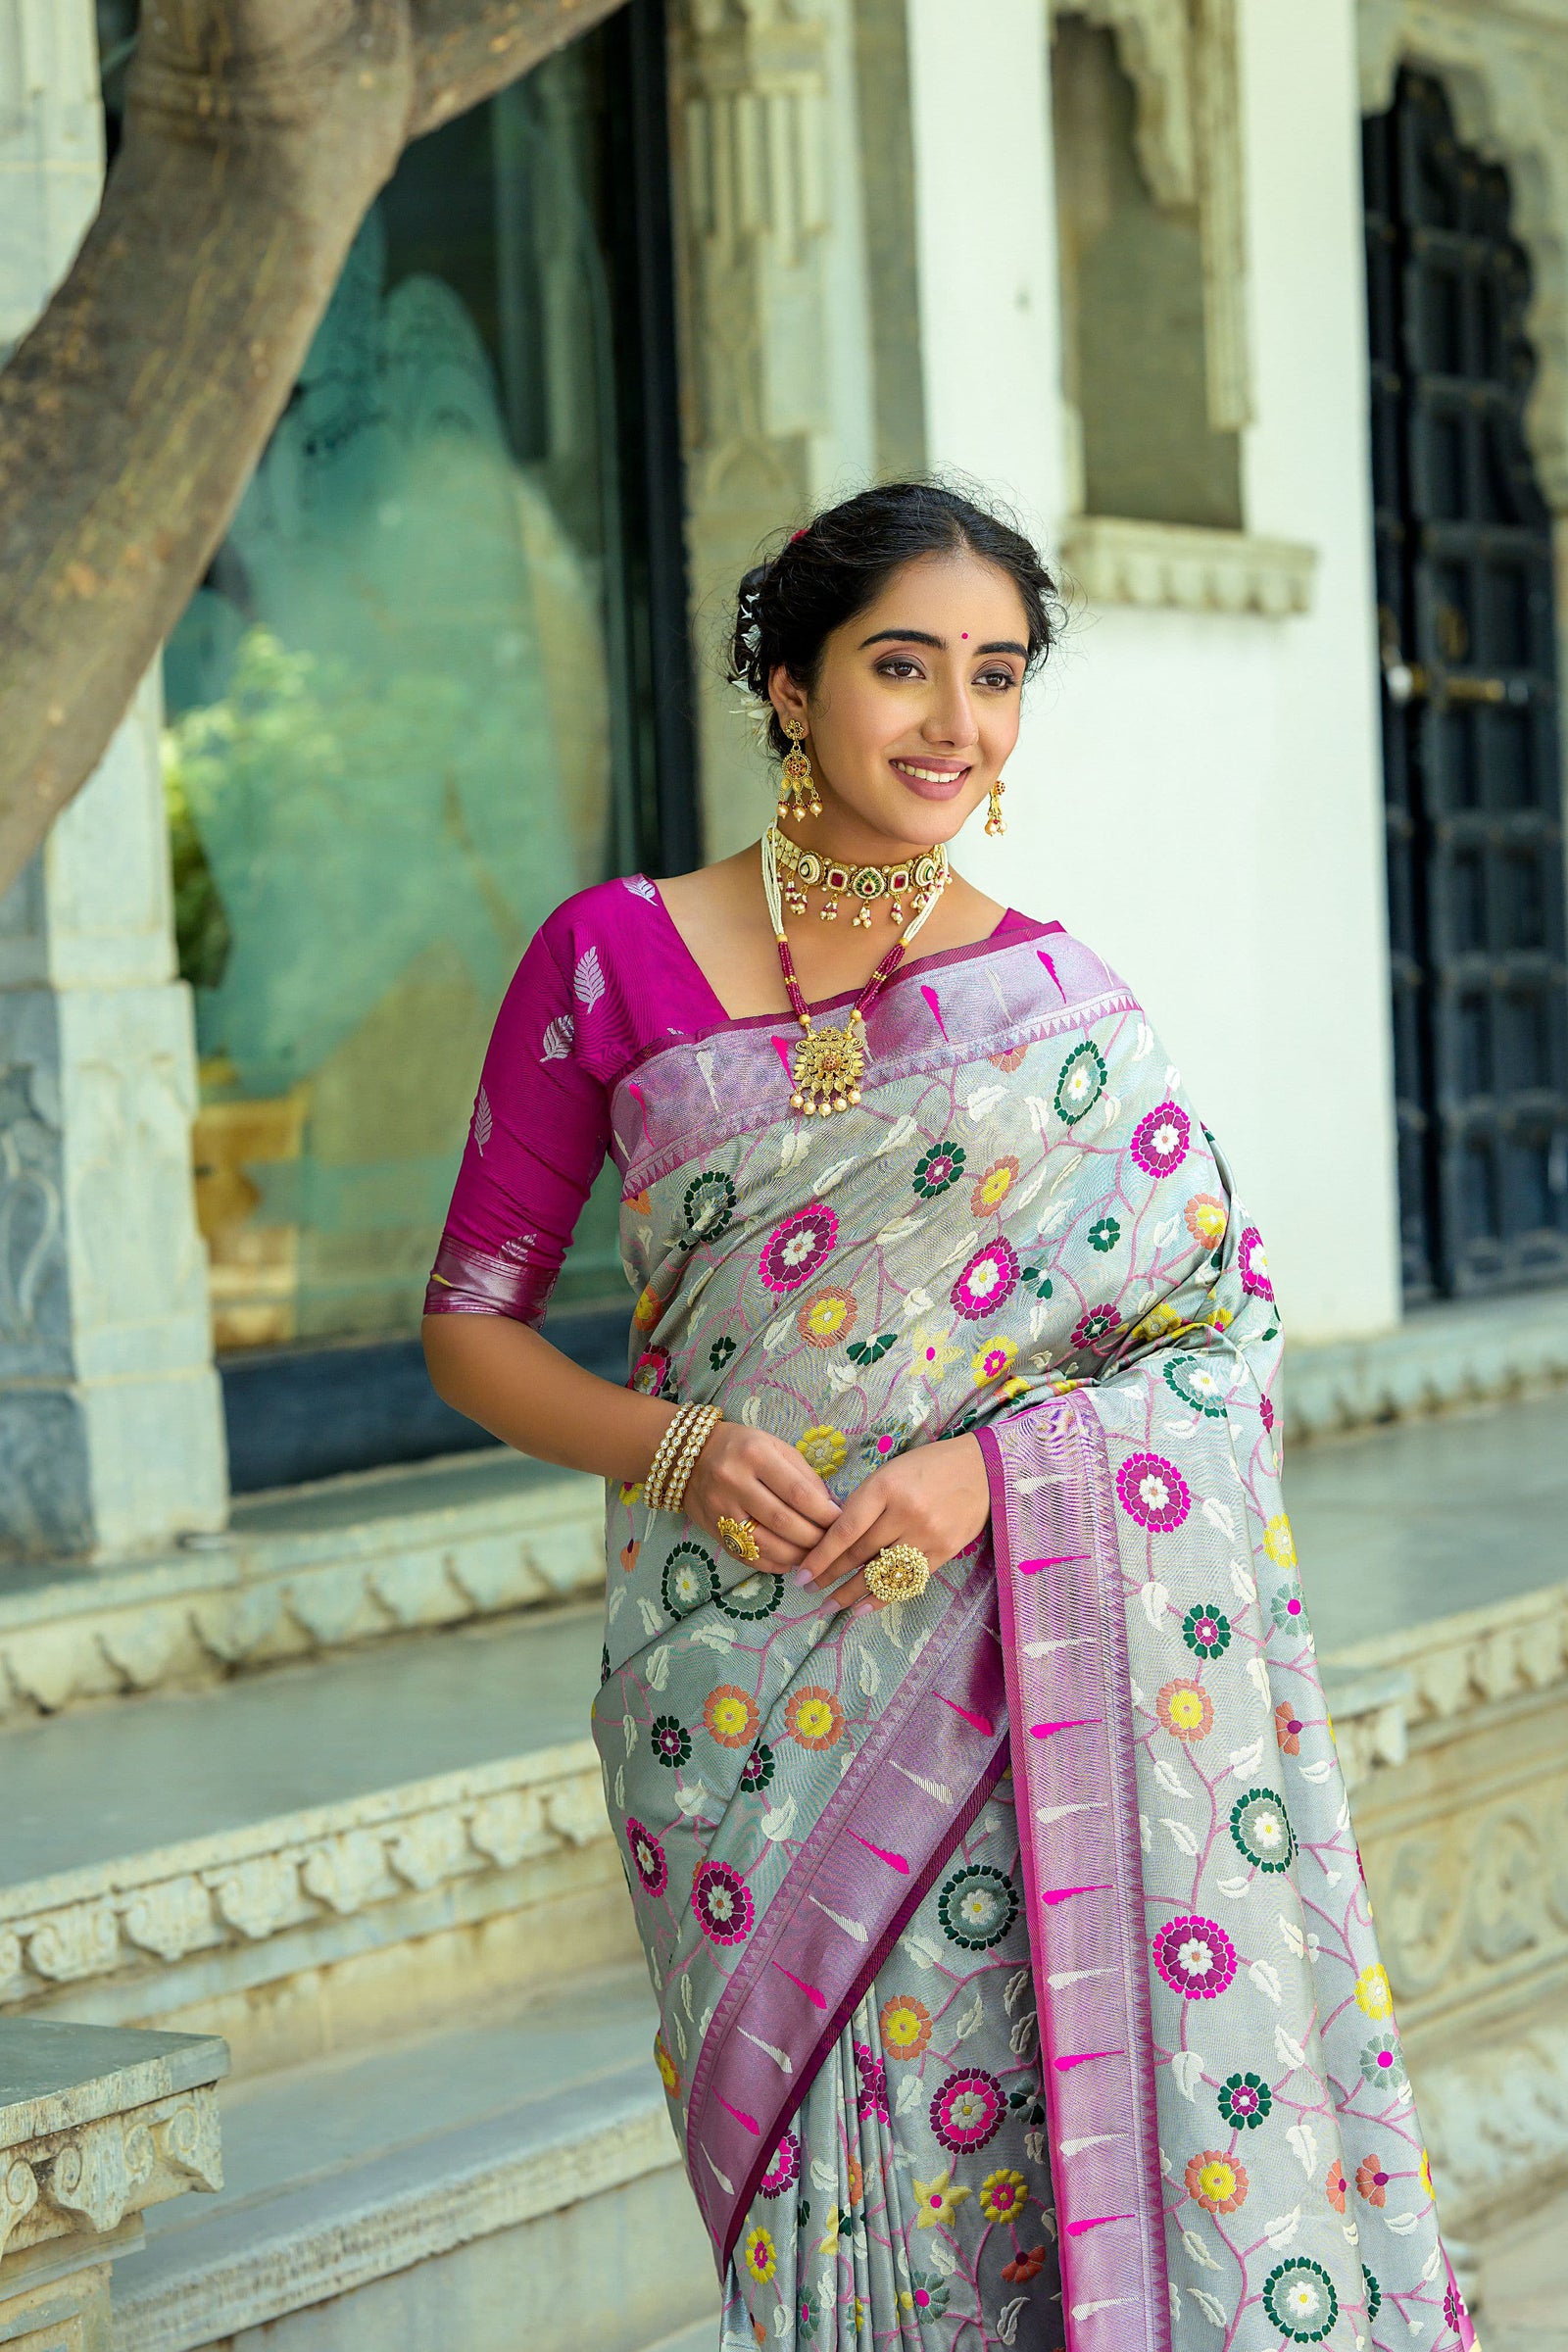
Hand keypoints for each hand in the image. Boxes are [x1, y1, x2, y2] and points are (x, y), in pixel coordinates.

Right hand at [685, 1422, 840, 1568]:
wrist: (689, 1456)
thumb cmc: (742, 1448)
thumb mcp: (775, 1447)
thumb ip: (804, 1476)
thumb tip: (831, 1509)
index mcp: (756, 1455)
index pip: (797, 1492)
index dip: (823, 1513)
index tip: (841, 1522)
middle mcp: (735, 1481)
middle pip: (782, 1522)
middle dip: (813, 1538)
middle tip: (832, 1544)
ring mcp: (721, 1508)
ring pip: (764, 1544)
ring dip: (795, 1556)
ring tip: (814, 1557)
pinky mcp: (713, 1529)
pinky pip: (746, 1556)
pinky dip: (771, 1564)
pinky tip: (788, 1562)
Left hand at [795, 1434, 989, 1613]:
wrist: (982, 1470)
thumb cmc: (928, 1467)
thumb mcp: (889, 1473)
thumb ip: (864, 1503)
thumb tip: (833, 1539)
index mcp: (885, 1487)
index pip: (844, 1530)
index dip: (821, 1556)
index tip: (802, 1574)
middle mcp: (905, 1513)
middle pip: (859, 1554)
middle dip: (831, 1576)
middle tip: (811, 1591)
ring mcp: (926, 1535)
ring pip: (881, 1573)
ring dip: (851, 1594)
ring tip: (829, 1607)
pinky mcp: (944, 1552)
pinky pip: (906, 1581)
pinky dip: (881, 1598)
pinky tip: (861, 1609)